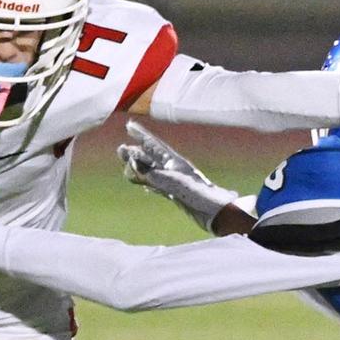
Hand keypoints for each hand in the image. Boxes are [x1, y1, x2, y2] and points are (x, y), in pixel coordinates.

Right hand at [116, 120, 237, 232]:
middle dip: (135, 153)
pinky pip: (158, 187)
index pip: (154, 145)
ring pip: (152, 173)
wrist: (218, 213)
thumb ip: (156, 175)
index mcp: (176, 163)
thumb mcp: (178, 184)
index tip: (130, 125)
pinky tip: (145, 186)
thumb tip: (136, 167)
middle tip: (121, 149)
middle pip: (150, 158)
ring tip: (128, 165)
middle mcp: (174, 170)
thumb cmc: (203, 196)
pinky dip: (149, 184)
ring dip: (139, 169)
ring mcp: (175, 183)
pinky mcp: (176, 195)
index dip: (141, 135)